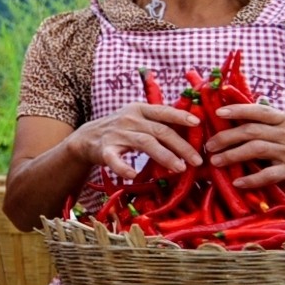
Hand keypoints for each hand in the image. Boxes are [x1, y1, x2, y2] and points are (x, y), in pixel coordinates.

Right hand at [63, 103, 202, 180]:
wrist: (87, 138)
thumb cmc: (122, 129)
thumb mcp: (138, 118)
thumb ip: (160, 122)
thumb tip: (194, 130)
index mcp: (139, 109)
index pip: (163, 111)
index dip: (180, 116)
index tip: (197, 124)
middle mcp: (128, 119)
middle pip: (159, 131)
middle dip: (181, 146)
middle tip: (197, 160)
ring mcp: (117, 134)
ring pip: (145, 143)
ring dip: (164, 156)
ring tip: (180, 168)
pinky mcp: (105, 150)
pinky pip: (115, 159)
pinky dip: (123, 167)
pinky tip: (131, 175)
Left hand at [201, 102, 284, 191]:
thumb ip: (266, 122)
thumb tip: (233, 115)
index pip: (259, 111)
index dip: (238, 111)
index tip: (218, 113)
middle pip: (252, 131)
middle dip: (226, 137)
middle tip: (209, 145)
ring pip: (256, 150)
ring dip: (232, 155)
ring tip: (215, 161)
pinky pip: (268, 175)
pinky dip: (251, 179)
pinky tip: (237, 182)